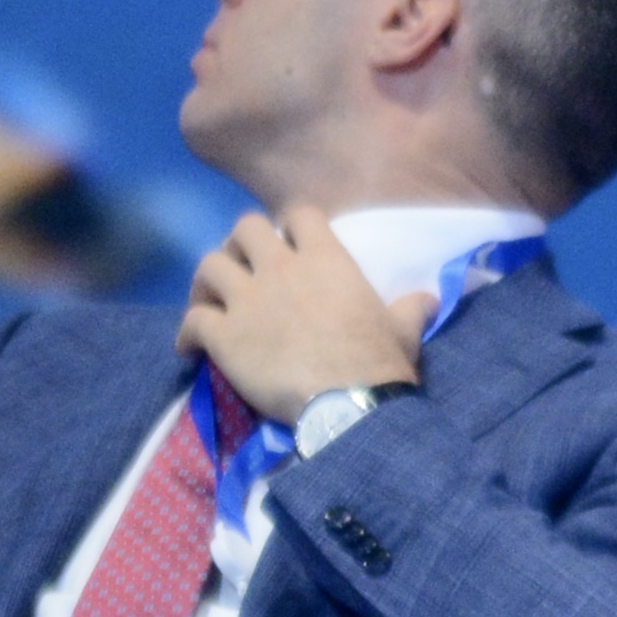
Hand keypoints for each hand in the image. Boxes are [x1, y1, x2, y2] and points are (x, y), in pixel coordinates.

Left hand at [181, 204, 427, 426]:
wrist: (347, 402)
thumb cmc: (378, 361)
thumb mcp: (403, 328)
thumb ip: (411, 308)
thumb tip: (429, 299)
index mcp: (326, 258)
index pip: (298, 214)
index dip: (289, 225)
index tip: (287, 243)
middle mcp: (280, 268)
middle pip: (243, 228)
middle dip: (239, 245)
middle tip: (242, 269)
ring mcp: (247, 300)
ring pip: (208, 266)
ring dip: (206, 283)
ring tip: (209, 302)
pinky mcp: (222, 335)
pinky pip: (191, 321)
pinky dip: (187, 332)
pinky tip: (189, 348)